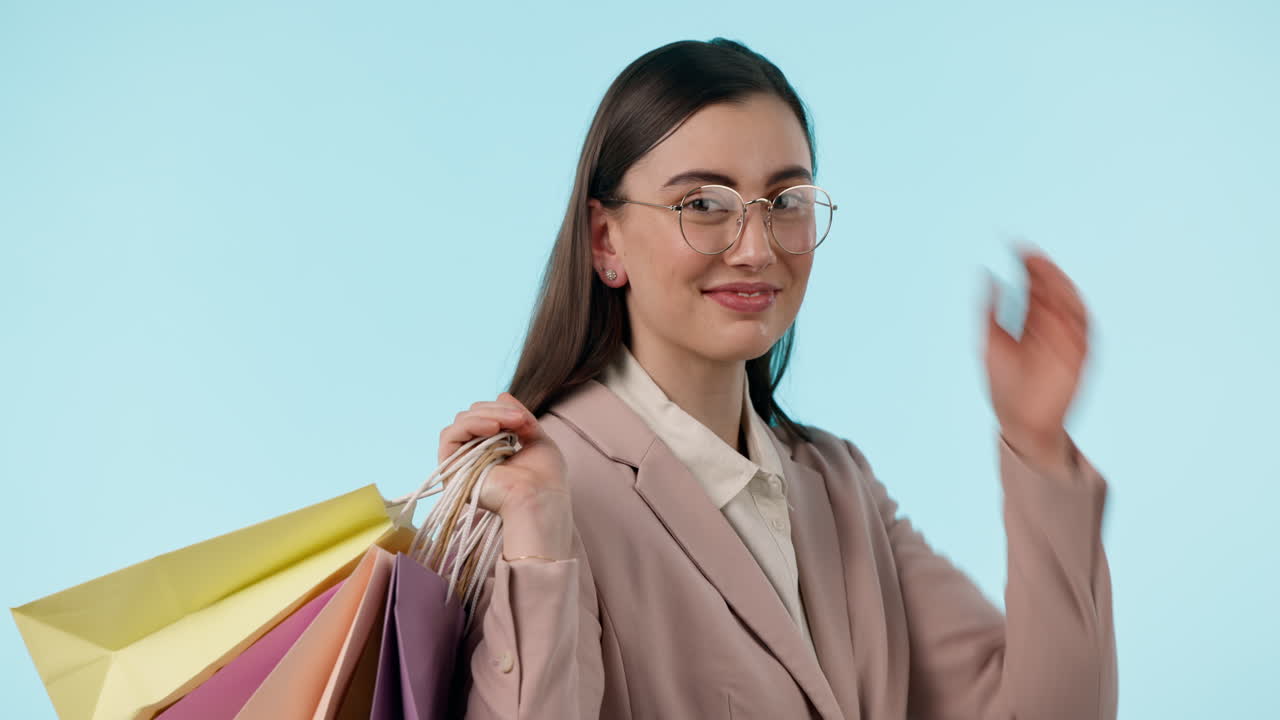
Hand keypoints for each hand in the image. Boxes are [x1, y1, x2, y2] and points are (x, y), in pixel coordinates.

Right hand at [438, 392, 572, 559]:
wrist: (541, 501)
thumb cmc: (545, 478)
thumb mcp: (536, 437)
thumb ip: (518, 416)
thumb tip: (501, 394)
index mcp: (493, 451)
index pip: (484, 417)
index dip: (501, 410)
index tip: (524, 419)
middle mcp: (474, 457)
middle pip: (471, 416)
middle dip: (496, 410)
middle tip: (520, 421)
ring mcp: (462, 464)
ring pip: (461, 422)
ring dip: (488, 415)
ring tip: (512, 424)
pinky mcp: (452, 471)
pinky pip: (450, 435)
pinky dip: (471, 425)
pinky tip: (493, 428)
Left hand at [984, 246, 1089, 467]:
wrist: (1020, 422)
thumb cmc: (1004, 386)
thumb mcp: (991, 341)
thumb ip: (989, 308)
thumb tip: (986, 272)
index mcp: (1031, 323)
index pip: (1033, 288)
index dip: (1029, 268)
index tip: (1018, 247)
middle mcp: (1051, 329)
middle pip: (1053, 292)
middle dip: (1044, 272)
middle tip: (1031, 254)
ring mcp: (1067, 341)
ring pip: (1070, 305)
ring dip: (1061, 286)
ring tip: (1045, 269)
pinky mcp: (1079, 357)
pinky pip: (1083, 330)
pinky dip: (1076, 313)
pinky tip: (1064, 297)